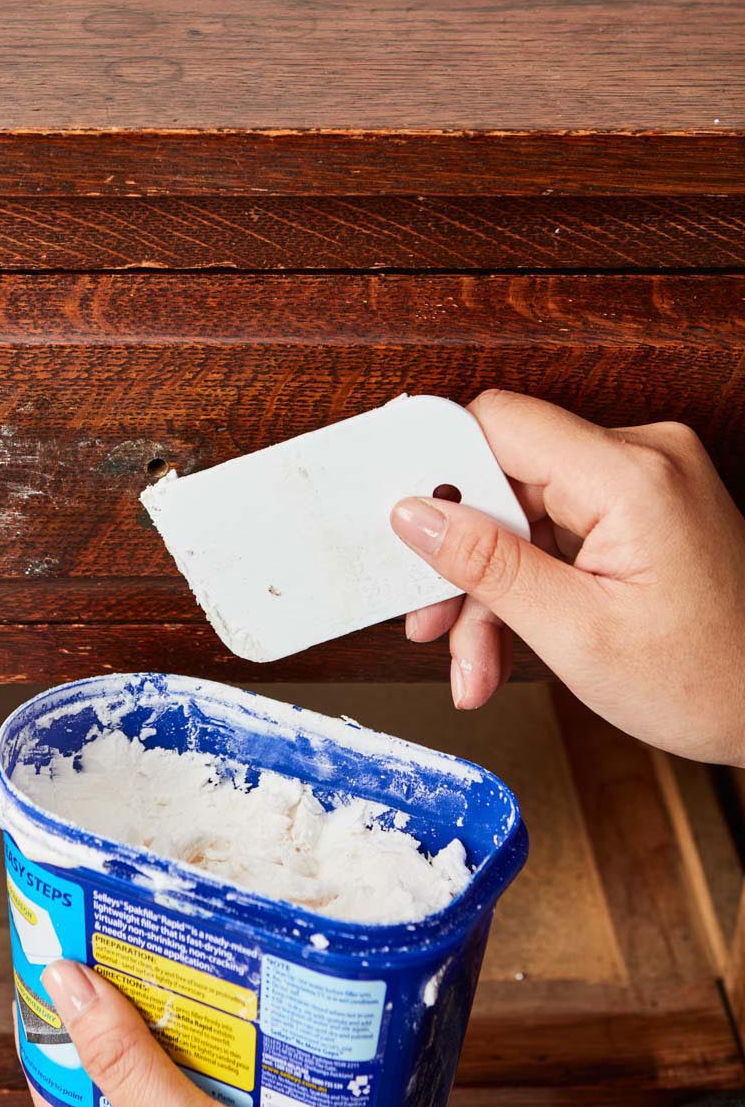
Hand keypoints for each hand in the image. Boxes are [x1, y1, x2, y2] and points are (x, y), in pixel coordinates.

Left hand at [31, 959, 493, 1106]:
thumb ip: (127, 1064)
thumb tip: (60, 984)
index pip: (69, 1103)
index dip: (53, 1037)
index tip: (54, 962)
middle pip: (157, 1074)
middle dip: (159, 1009)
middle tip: (159, 934)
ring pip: (236, 1073)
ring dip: (239, 1024)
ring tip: (236, 951)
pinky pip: (304, 1085)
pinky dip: (305, 1047)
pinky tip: (305, 998)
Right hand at [390, 389, 744, 763]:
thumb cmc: (710, 683)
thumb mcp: (577, 636)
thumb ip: (487, 565)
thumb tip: (415, 514)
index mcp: (632, 476)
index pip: (499, 423)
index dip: (436, 465)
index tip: (395, 516)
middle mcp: (644, 457)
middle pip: (505, 477)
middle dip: (463, 559)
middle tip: (430, 623)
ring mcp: (646, 480)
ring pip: (524, 513)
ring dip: (492, 588)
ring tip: (476, 664)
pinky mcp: (644, 506)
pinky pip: (558, 528)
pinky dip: (529, 584)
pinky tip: (509, 644)